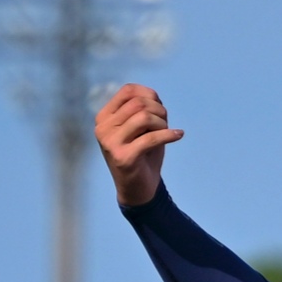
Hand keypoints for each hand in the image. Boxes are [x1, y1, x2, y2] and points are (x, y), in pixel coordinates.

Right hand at [95, 83, 183, 205]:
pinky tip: (178, 135)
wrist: (138, 189)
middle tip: (166, 123)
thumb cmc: (142, 155)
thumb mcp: (141, 128)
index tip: (160, 107)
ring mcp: (111, 143)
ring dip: (162, 123)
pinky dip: (169, 134)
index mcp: (104, 117)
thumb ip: (145, 109)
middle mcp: (103, 128)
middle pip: (138, 103)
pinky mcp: (124, 157)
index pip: (127, 91)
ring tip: (168, 131)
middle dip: (159, 110)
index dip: (149, 93)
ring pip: (144, 117)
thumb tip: (154, 96)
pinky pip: (151, 138)